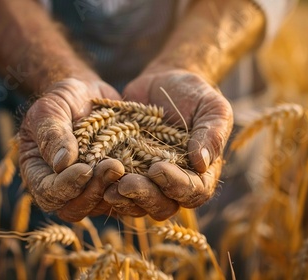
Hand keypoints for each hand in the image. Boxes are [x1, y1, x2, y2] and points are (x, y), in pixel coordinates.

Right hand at [18, 78, 124, 221]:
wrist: (89, 95)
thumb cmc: (63, 100)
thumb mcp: (50, 109)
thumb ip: (52, 135)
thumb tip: (61, 164)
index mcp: (38, 174)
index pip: (48, 194)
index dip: (65, 187)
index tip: (84, 169)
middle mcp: (62, 189)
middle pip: (75, 209)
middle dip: (94, 191)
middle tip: (113, 167)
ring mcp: (90, 190)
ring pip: (101, 207)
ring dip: (116, 192)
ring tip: (126, 167)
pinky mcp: (113, 186)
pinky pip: (124, 198)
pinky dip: (134, 189)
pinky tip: (144, 172)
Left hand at [103, 69, 232, 219]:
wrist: (162, 83)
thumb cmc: (194, 94)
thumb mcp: (212, 107)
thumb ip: (213, 133)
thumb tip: (202, 163)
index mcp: (202, 175)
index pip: (194, 192)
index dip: (177, 186)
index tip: (158, 168)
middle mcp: (175, 185)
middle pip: (163, 206)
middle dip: (145, 196)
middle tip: (127, 183)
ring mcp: (149, 182)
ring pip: (138, 205)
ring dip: (124, 200)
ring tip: (107, 188)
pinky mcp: (127, 174)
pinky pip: (117, 191)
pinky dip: (106, 188)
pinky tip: (94, 178)